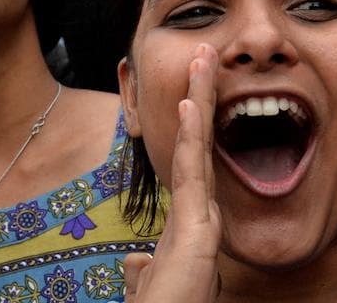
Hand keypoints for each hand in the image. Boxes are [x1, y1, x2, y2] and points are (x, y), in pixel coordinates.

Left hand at [124, 43, 221, 302]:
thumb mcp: (146, 287)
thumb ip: (141, 269)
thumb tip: (131, 261)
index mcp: (186, 228)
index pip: (189, 165)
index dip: (191, 127)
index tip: (189, 91)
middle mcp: (199, 220)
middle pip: (199, 147)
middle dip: (202, 101)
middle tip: (204, 57)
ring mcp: (201, 225)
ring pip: (199, 151)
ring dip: (200, 103)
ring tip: (202, 62)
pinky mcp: (199, 234)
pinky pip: (193, 174)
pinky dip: (193, 138)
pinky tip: (189, 106)